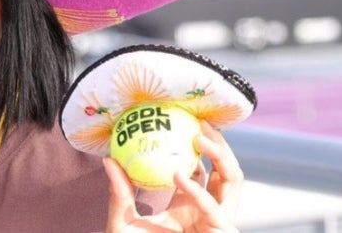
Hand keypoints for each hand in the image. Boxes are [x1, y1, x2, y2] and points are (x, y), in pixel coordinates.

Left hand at [104, 121, 242, 232]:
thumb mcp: (123, 223)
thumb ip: (119, 194)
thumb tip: (107, 160)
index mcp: (189, 204)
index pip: (202, 167)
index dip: (199, 143)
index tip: (183, 119)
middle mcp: (209, 210)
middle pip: (226, 169)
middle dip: (219, 142)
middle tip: (200, 119)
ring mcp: (219, 223)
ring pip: (234, 181)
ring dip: (220, 156)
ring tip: (197, 137)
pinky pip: (215, 209)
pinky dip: (199, 191)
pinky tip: (180, 175)